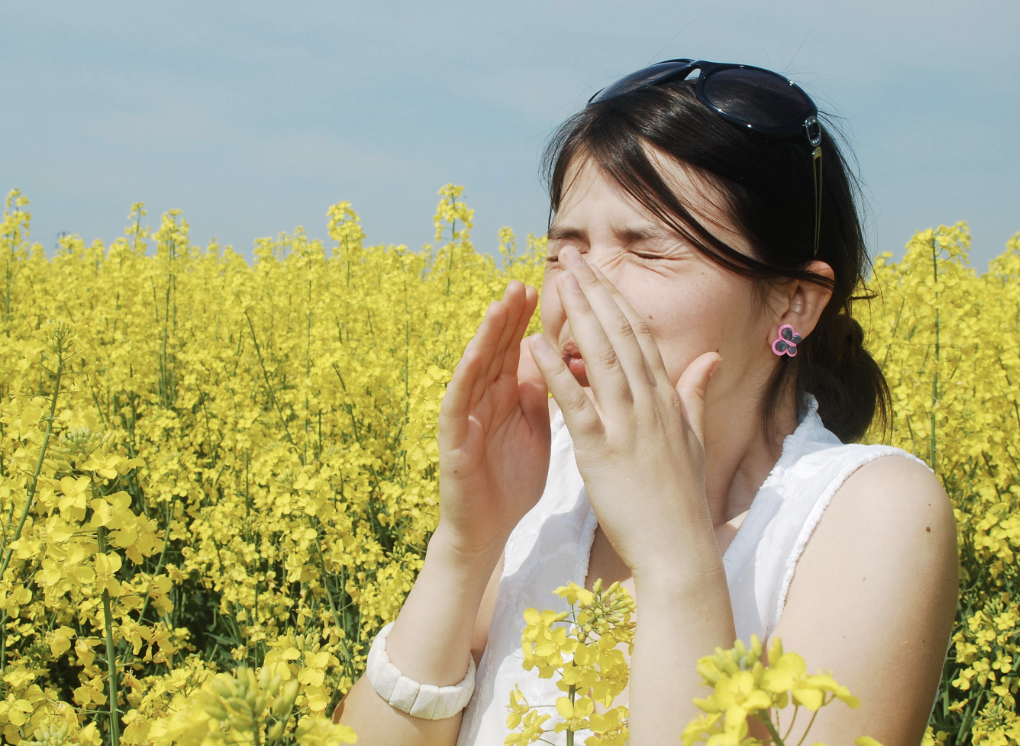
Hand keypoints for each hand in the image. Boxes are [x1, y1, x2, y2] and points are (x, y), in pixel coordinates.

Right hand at [435, 279, 551, 561]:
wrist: (489, 530)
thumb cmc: (512, 481)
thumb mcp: (536, 430)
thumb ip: (540, 395)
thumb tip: (555, 357)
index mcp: (507, 396)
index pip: (518, 349)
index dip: (529, 320)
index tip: (548, 288)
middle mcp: (484, 399)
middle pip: (496, 350)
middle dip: (509, 316)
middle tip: (522, 282)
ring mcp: (466, 417)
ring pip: (475, 368)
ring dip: (486, 336)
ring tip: (499, 306)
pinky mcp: (453, 441)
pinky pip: (457, 404)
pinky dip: (465, 378)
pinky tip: (475, 356)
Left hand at [526, 247, 721, 578]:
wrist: (679, 548)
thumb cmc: (681, 498)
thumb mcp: (693, 439)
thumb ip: (695, 394)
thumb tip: (711, 358)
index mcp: (666, 399)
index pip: (640, 336)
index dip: (617, 300)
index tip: (598, 273)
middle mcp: (650, 404)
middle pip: (621, 335)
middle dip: (596, 292)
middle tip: (573, 258)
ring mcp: (628, 425)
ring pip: (602, 358)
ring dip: (579, 316)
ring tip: (560, 282)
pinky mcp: (602, 451)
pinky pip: (576, 404)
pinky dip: (555, 372)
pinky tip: (535, 345)